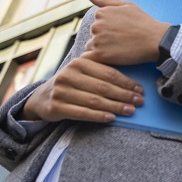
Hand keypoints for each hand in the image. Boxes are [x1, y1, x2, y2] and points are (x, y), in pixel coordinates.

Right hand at [22, 54, 143, 122]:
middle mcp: (69, 75)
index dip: (126, 82)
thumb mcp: (83, 72)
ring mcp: (61, 91)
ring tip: (130, 110)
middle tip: (139, 101)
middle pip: (103, 87)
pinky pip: (82, 113)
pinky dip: (98, 116)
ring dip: (115, 106)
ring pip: (94, 101)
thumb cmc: (71, 84)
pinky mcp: (56, 106)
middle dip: (124, 95)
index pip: (108, 73)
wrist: (42, 97)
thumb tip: (132, 83)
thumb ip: (101, 72)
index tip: (140, 90)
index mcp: (79, 63)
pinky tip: (111, 118)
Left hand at [84, 0, 168, 64]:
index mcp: (101, 13)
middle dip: (104, 39)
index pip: (97, 23)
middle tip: (122, 41)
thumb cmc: (144, 22)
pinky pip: (89, 58)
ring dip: (101, 49)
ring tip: (119, 49)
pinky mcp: (100, 55)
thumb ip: (106, 1)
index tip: (121, 32)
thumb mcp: (127, 5)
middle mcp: (96, 25)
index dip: (109, 29)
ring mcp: (97, 40)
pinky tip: (109, 58)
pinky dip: (96, 59)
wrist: (156, 40)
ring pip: (91, 47)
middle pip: (93, 35)